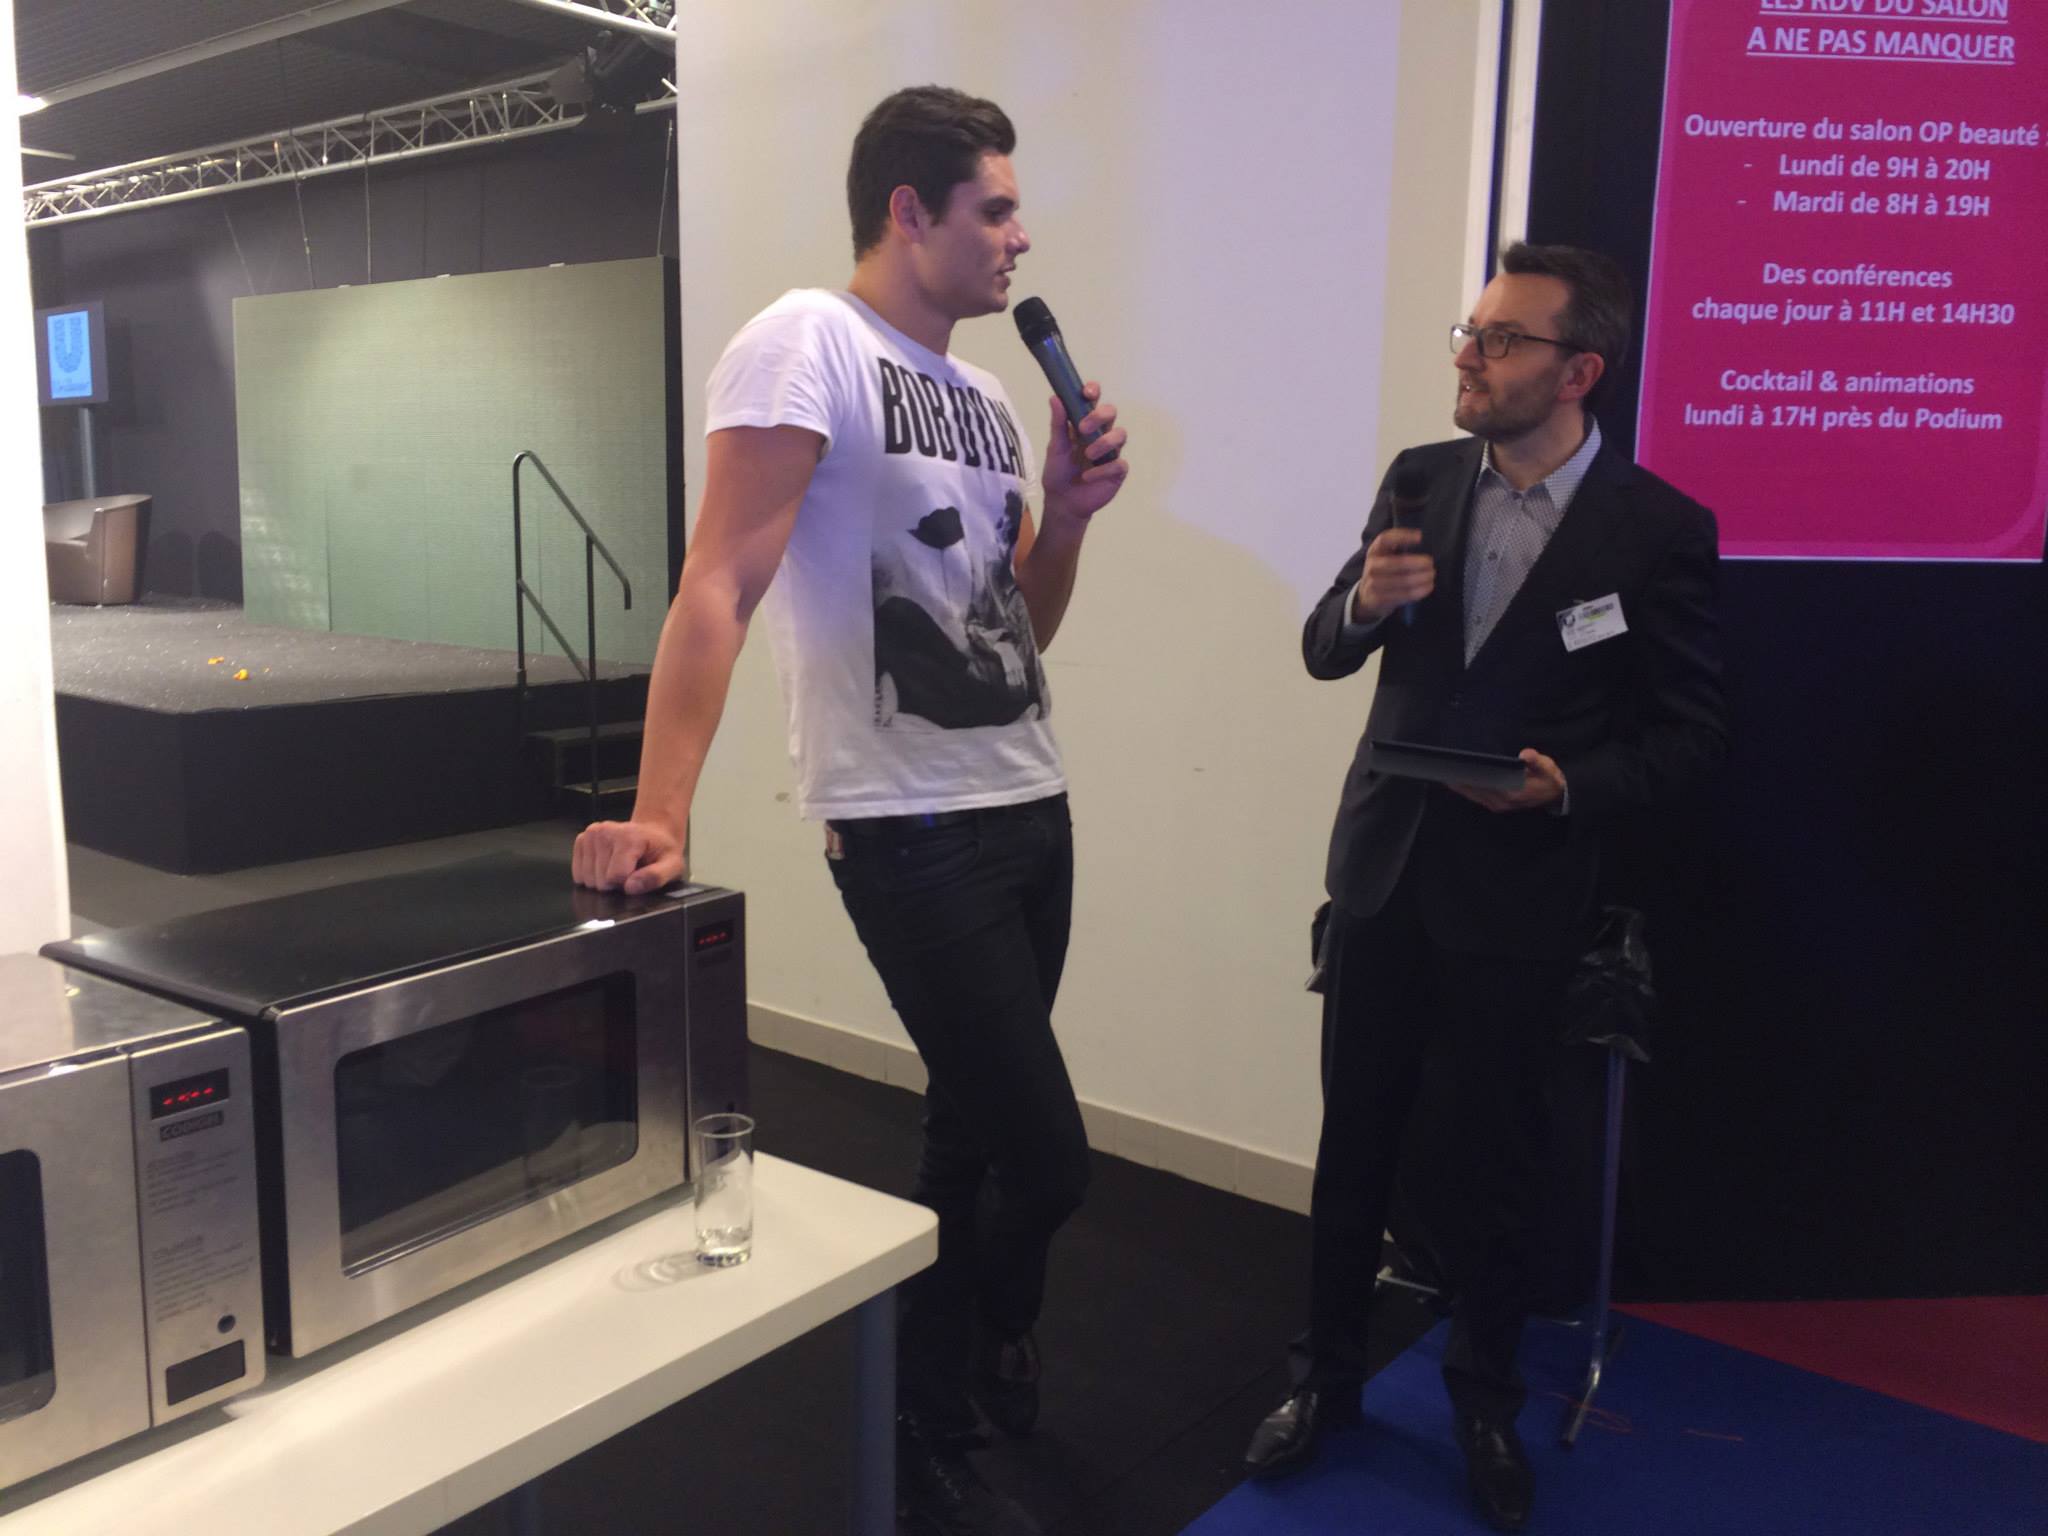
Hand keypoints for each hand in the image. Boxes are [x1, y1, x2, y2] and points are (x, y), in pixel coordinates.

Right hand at [571, 818, 685, 893]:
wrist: (653, 832)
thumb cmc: (661, 850)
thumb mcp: (673, 866)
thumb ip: (656, 877)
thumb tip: (631, 887)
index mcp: (628, 838)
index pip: (615, 878)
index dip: (627, 885)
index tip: (637, 876)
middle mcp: (605, 832)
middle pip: (600, 881)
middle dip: (615, 884)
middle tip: (629, 872)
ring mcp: (591, 834)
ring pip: (587, 880)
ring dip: (603, 880)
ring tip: (619, 867)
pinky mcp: (582, 839)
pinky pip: (578, 874)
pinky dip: (592, 875)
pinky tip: (607, 865)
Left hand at [1040, 383, 1129, 524]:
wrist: (1062, 502)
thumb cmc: (1058, 472)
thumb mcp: (1055, 448)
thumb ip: (1058, 424)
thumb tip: (1055, 398)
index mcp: (1084, 424)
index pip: (1093, 401)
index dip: (1094, 392)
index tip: (1087, 392)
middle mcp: (1101, 433)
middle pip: (1111, 412)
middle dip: (1100, 416)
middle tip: (1083, 428)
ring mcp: (1111, 451)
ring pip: (1121, 434)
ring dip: (1104, 442)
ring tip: (1088, 454)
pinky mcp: (1117, 471)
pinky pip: (1119, 464)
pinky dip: (1103, 469)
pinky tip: (1088, 476)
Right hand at [1352, 527, 1435, 623]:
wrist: (1367, 596)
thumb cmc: (1383, 572)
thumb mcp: (1385, 556)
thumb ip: (1398, 547)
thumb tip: (1422, 541)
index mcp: (1374, 551)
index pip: (1384, 539)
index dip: (1402, 536)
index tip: (1419, 536)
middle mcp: (1372, 566)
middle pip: (1396, 562)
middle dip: (1416, 562)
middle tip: (1430, 563)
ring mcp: (1373, 584)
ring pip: (1402, 580)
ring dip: (1421, 578)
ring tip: (1432, 575)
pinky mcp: (1380, 599)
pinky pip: (1403, 594)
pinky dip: (1418, 591)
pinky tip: (1428, 587)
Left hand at [1449, 749, 1565, 813]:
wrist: (1555, 796)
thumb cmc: (1549, 779)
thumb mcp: (1547, 768)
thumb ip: (1536, 761)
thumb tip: (1526, 755)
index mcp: (1512, 793)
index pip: (1485, 785)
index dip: (1470, 777)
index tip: (1456, 768)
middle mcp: (1502, 802)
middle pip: (1474, 790)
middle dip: (1460, 780)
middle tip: (1443, 767)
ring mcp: (1498, 805)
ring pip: (1473, 795)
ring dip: (1460, 786)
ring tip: (1445, 772)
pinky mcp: (1496, 804)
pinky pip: (1476, 797)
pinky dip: (1466, 789)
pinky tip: (1456, 780)